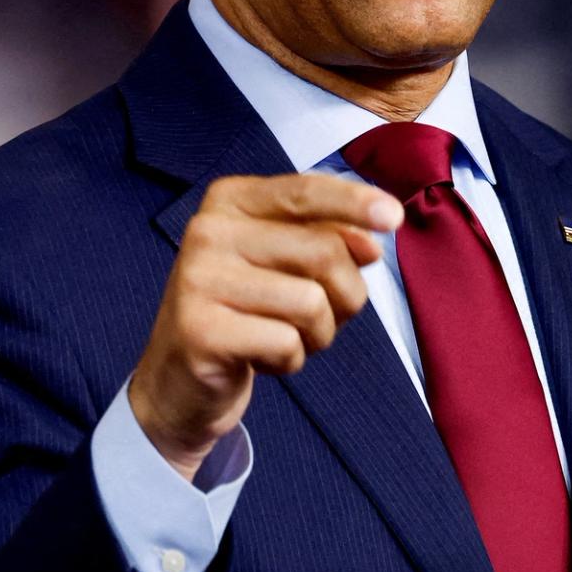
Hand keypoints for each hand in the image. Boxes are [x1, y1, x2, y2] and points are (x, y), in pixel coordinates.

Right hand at [129, 173, 402, 480]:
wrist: (178, 380)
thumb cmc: (243, 314)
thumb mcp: (284, 265)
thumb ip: (327, 240)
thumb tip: (372, 244)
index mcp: (229, 201)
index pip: (305, 191)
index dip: (355, 202)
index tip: (393, 218)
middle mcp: (208, 230)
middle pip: (323, 250)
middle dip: (345, 294)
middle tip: (321, 317)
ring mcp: (198, 279)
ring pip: (311, 301)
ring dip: (318, 334)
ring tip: (286, 338)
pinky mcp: (200, 330)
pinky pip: (287, 343)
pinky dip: (290, 360)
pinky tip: (261, 359)